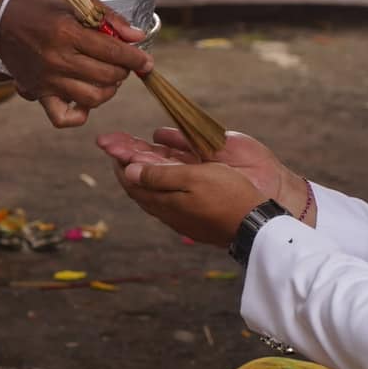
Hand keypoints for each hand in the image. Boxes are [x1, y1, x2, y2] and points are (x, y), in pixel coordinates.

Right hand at [0, 0, 150, 125]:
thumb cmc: (39, 6)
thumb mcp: (75, 0)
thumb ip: (108, 17)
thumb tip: (137, 37)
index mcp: (68, 32)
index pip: (114, 52)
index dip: (137, 59)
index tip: (146, 62)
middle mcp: (58, 59)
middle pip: (108, 76)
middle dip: (123, 71)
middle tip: (122, 64)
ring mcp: (48, 79)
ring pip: (93, 98)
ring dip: (108, 91)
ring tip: (108, 79)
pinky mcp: (38, 92)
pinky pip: (62, 117)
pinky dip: (79, 115)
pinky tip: (85, 101)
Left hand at [97, 128, 312, 235]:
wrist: (256, 226)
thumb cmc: (228, 197)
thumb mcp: (193, 179)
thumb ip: (160, 175)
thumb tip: (128, 170)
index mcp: (163, 201)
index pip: (130, 180)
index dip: (119, 160)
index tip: (110, 143)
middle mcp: (167, 209)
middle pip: (138, 183)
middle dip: (125, 160)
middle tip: (112, 142)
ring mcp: (180, 214)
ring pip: (152, 188)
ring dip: (141, 168)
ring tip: (132, 151)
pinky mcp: (193, 215)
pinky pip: (167, 193)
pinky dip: (158, 177)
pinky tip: (162, 170)